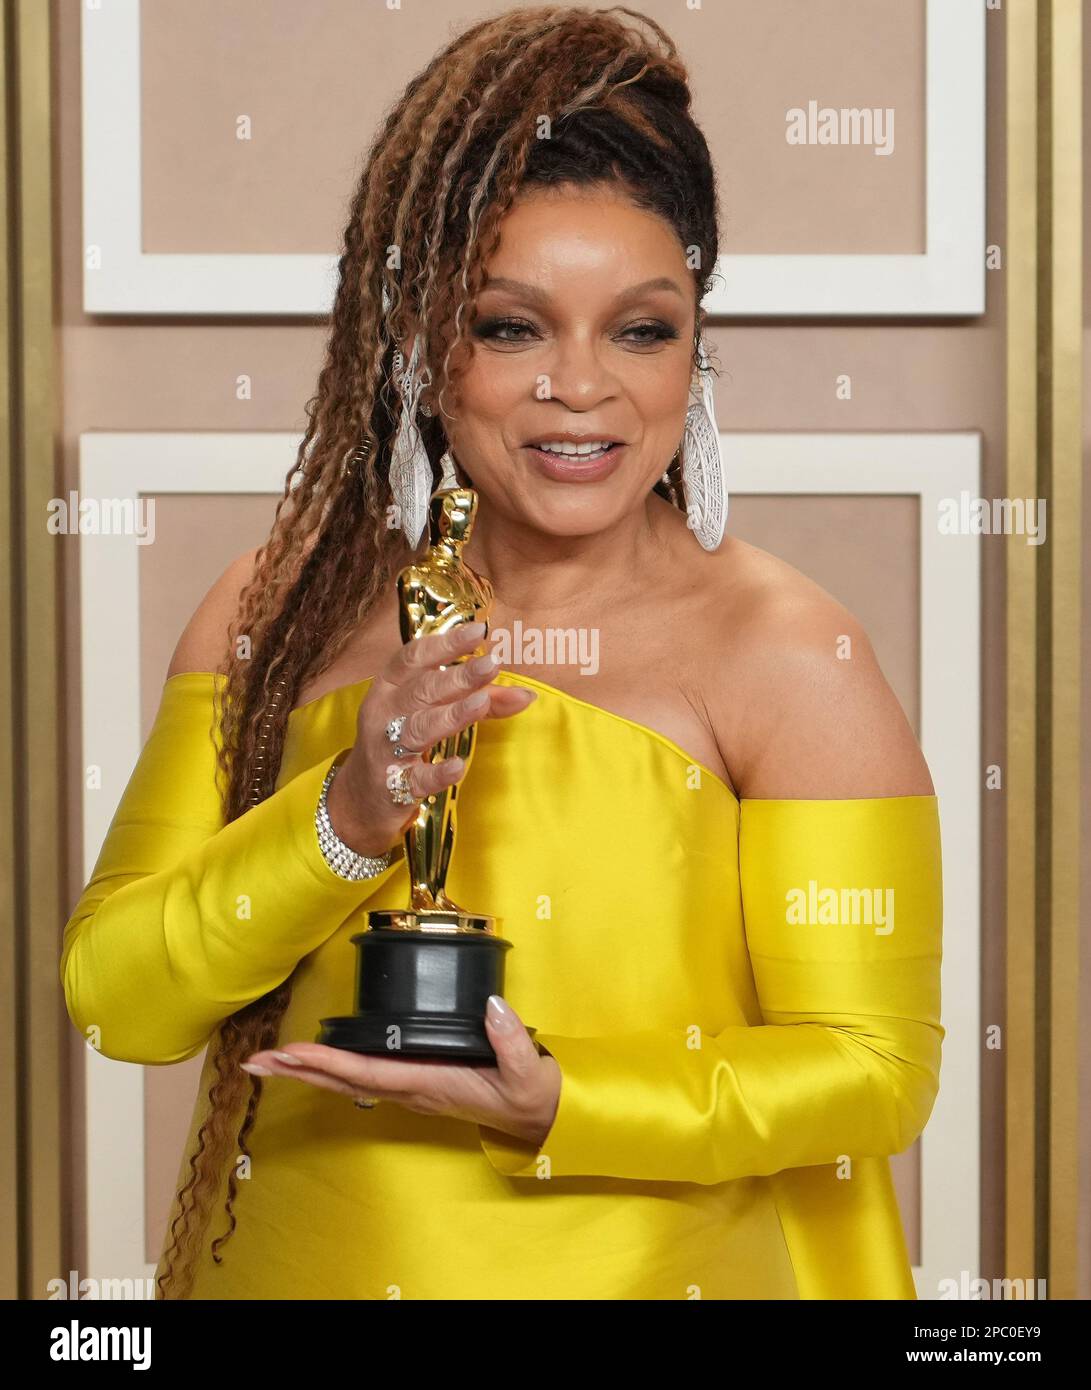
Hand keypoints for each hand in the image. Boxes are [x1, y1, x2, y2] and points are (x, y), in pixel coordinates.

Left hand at [241, 995, 560, 1146]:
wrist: (541, 1119)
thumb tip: (491, 1006)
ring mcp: (413, 1090)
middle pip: (345, 1082)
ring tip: (271, 1061)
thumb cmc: (531, 1096)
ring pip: (349, 1081)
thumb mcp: (529, 1071)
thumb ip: (512, 1040)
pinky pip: (365, 1078)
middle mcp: (414, 1091)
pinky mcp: (418, 1083)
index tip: (294, 1051)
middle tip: (256, 1062)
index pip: (371, 1072)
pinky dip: (333, 1069)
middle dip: (299, 1072)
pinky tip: (318, 1063)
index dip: (330, 1062)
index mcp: (432, 1084)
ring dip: (308, 1071)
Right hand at [326, 621, 535, 858]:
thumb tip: (527, 694)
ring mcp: (385, 749)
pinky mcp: (392, 786)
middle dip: (459, 676)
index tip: (477, 631)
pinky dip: (437, 773)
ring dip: (452, 715)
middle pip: (423, 689)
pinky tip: (458, 766)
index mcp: (390, 686)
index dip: (445, 643)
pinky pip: (416, 778)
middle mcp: (384, 712)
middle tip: (492, 663)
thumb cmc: (401, 743)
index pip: (414, 657)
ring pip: (420, 728)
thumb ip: (479, 701)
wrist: (360, 800)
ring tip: (482, 703)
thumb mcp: (430, 714)